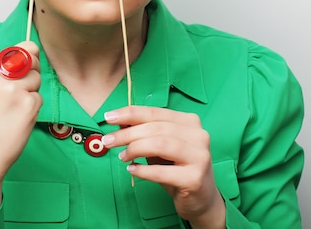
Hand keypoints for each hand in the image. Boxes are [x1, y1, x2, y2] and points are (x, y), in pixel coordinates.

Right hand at [0, 41, 41, 220]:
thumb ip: (3, 67)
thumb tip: (33, 50)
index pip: (17, 48)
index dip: (22, 62)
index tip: (11, 78)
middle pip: (31, 60)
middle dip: (29, 75)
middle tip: (10, 97)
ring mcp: (11, 89)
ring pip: (37, 79)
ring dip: (30, 93)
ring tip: (10, 110)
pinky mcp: (27, 103)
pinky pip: (40, 97)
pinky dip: (32, 108)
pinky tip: (16, 120)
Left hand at [103, 106, 224, 228]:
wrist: (202, 198)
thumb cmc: (178, 169)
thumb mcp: (162, 147)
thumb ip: (145, 134)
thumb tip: (120, 123)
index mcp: (190, 122)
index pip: (156, 112)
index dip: (130, 113)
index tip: (109, 117)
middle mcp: (198, 135)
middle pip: (156, 128)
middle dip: (127, 133)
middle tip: (108, 141)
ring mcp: (199, 156)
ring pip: (160, 144)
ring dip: (134, 149)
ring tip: (122, 156)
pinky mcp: (194, 178)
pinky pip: (162, 172)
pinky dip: (143, 170)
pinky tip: (132, 170)